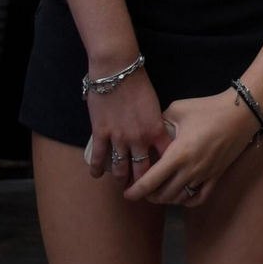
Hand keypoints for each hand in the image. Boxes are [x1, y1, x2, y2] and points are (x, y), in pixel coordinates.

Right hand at [84, 69, 171, 189]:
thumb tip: (156, 137)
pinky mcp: (101, 134)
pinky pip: (99, 157)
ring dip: (121, 178)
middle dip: (143, 183)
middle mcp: (139, 138)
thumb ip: (155, 124)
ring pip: (121, 168)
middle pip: (142, 170)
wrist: (118, 72)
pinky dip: (97, 169)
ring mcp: (119, 138)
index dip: (164, 172)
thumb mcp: (155, 106)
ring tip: (123, 186)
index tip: (164, 180)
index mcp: (156, 130)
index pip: (164, 159)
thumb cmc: (140, 84)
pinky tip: (97, 175)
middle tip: (142, 191)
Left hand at [125, 89, 260, 205]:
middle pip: (162, 195)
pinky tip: (180, 195)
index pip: (149, 182)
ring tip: (158, 190)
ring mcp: (204, 175)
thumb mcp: (179, 109)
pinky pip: (198, 198)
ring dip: (165, 198)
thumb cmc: (209, 108)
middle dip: (148, 195)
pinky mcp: (217, 176)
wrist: (242, 112)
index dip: (134, 191)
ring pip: (178, 199)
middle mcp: (190, 170)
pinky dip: (186, 201)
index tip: (126, 193)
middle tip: (141, 188)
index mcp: (178, 154)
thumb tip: (148, 131)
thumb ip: (160, 122)